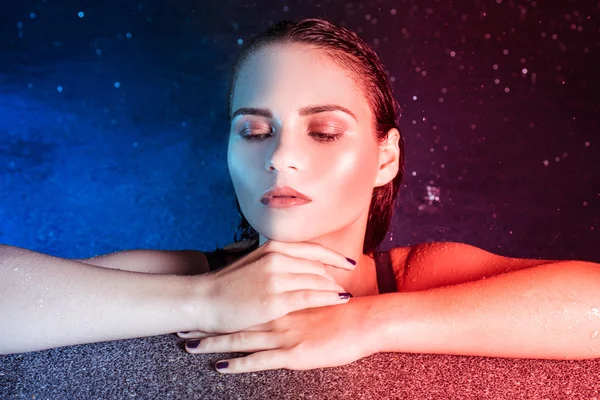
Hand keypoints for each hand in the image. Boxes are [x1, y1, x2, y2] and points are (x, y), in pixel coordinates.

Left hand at [178, 296, 377, 373]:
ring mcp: (283, 334)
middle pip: (236, 321)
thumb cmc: (342, 310)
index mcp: (282, 300)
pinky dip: (238, 364)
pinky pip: (259, 360)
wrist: (362, 321)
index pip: (245, 304)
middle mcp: (277, 315)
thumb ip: (295, 298)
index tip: (200, 309)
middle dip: (209, 325)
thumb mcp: (314, 298)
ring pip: (241, 339)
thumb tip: (281, 297)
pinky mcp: (292, 352)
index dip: (222, 308)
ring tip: (191, 346)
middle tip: (183, 329)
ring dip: (215, 343)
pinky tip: (221, 366)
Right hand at [191, 240, 355, 333]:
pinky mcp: (276, 300)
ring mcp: (277, 278)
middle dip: (334, 276)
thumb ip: (277, 261)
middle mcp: (277, 258)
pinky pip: (312, 296)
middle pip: (318, 265)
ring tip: (345, 295)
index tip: (348, 262)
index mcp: (273, 247)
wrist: (204, 301)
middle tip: (345, 285)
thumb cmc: (229, 285)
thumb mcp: (254, 263)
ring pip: (317, 280)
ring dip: (334, 287)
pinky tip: (341, 300)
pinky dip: (330, 297)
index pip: (313, 249)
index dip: (334, 256)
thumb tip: (300, 265)